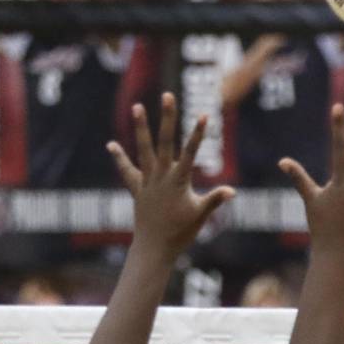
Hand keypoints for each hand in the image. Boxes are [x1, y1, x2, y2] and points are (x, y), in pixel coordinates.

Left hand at [107, 92, 234, 260]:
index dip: (198, 133)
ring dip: (140, 127)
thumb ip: (215, 200)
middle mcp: (161, 177)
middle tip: (168, 95)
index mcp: (178, 181)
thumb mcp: (200, 216)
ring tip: (137, 106)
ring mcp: (147, 181)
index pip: (191, 152)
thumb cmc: (181, 233)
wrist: (154, 248)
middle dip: (167, 118)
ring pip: (143, 149)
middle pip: (164, 141)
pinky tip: (111, 144)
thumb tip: (232, 191)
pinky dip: (119, 158)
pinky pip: (127, 171)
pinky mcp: (137, 189)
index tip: (205, 114)